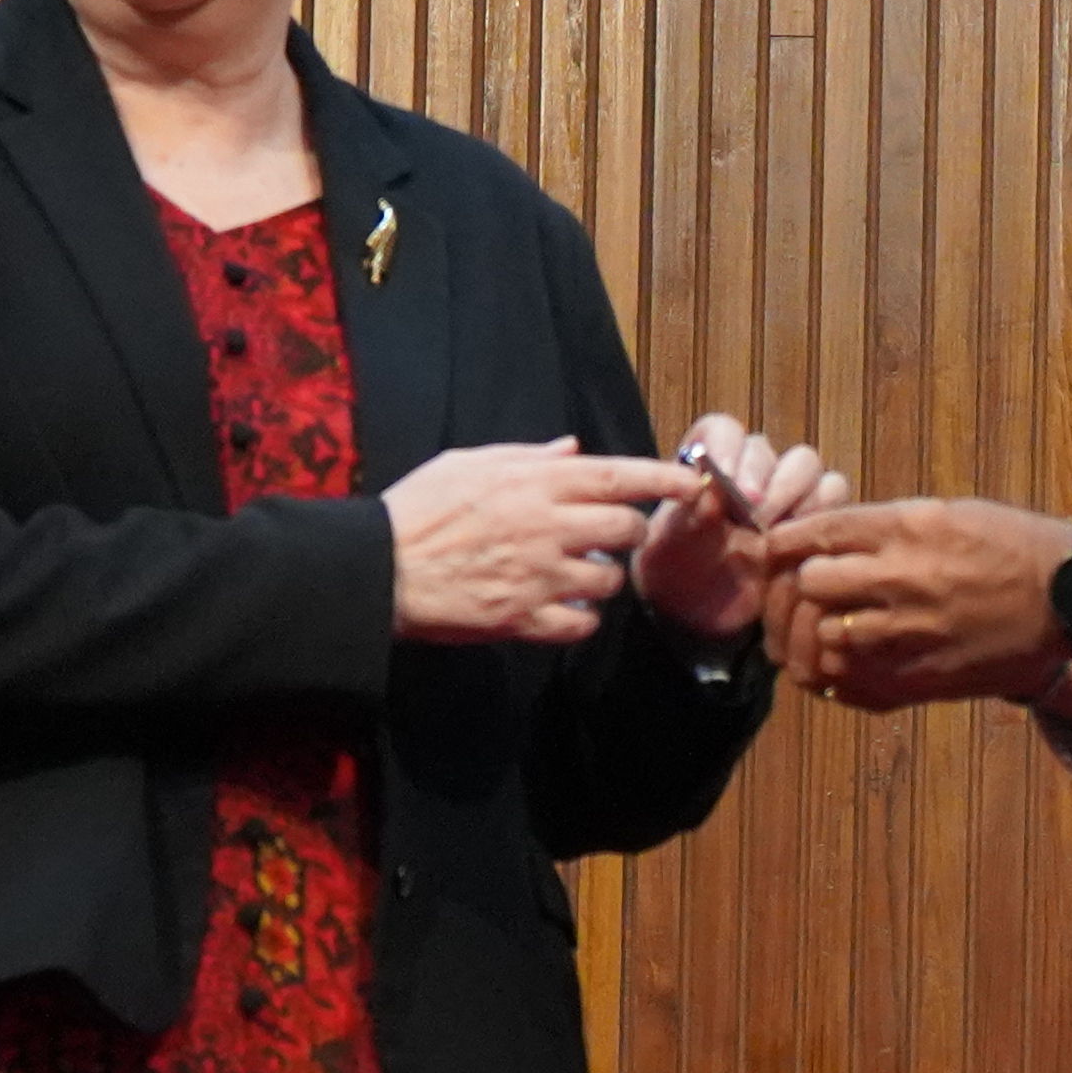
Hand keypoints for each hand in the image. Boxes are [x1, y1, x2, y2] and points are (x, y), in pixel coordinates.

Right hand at [383, 441, 694, 646]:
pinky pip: (582, 624)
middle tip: (612, 535)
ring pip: (610, 580)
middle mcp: (547, 527)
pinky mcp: (525, 619)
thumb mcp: (468, 462)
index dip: (663, 478)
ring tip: (576, 573)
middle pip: (627, 529)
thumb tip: (573, 449)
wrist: (378, 570)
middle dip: (630, 532)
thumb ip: (528, 456)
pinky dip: (581, 617)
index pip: (618, 475)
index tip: (693, 483)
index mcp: (535, 483)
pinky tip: (563, 608)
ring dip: (604, 577)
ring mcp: (540, 577)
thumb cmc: (417, 509)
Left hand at [632, 414, 843, 641]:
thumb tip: (712, 489)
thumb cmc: (677, 574)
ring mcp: (784, 493)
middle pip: (768, 449)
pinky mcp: (813, 519)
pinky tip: (798, 543)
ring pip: (807, 466)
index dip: (726, 447)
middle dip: (763, 477)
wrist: (697, 617)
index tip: (722, 478)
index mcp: (708, 463)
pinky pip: (832, 496)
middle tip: (752, 515)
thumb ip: (688, 514)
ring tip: (773, 533)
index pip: (723, 430)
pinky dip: (821, 513)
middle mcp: (749, 471)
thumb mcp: (670, 545)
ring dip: (794, 493)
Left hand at [763, 496, 1071, 706]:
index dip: (782, 543)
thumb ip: (884, 527)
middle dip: (795, 586)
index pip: (815, 534)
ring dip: (811, 632)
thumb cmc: (1013, 547)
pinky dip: (834, 670)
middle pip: (808, 585)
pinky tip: (837, 660)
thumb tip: (827, 538)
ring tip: (813, 629)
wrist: (1070, 600)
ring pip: (821, 638)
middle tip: (793, 592)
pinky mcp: (920, 678)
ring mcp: (909, 634)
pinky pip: (849, 682)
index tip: (775, 549)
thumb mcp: (946, 513)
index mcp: (906, 529)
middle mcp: (901, 579)